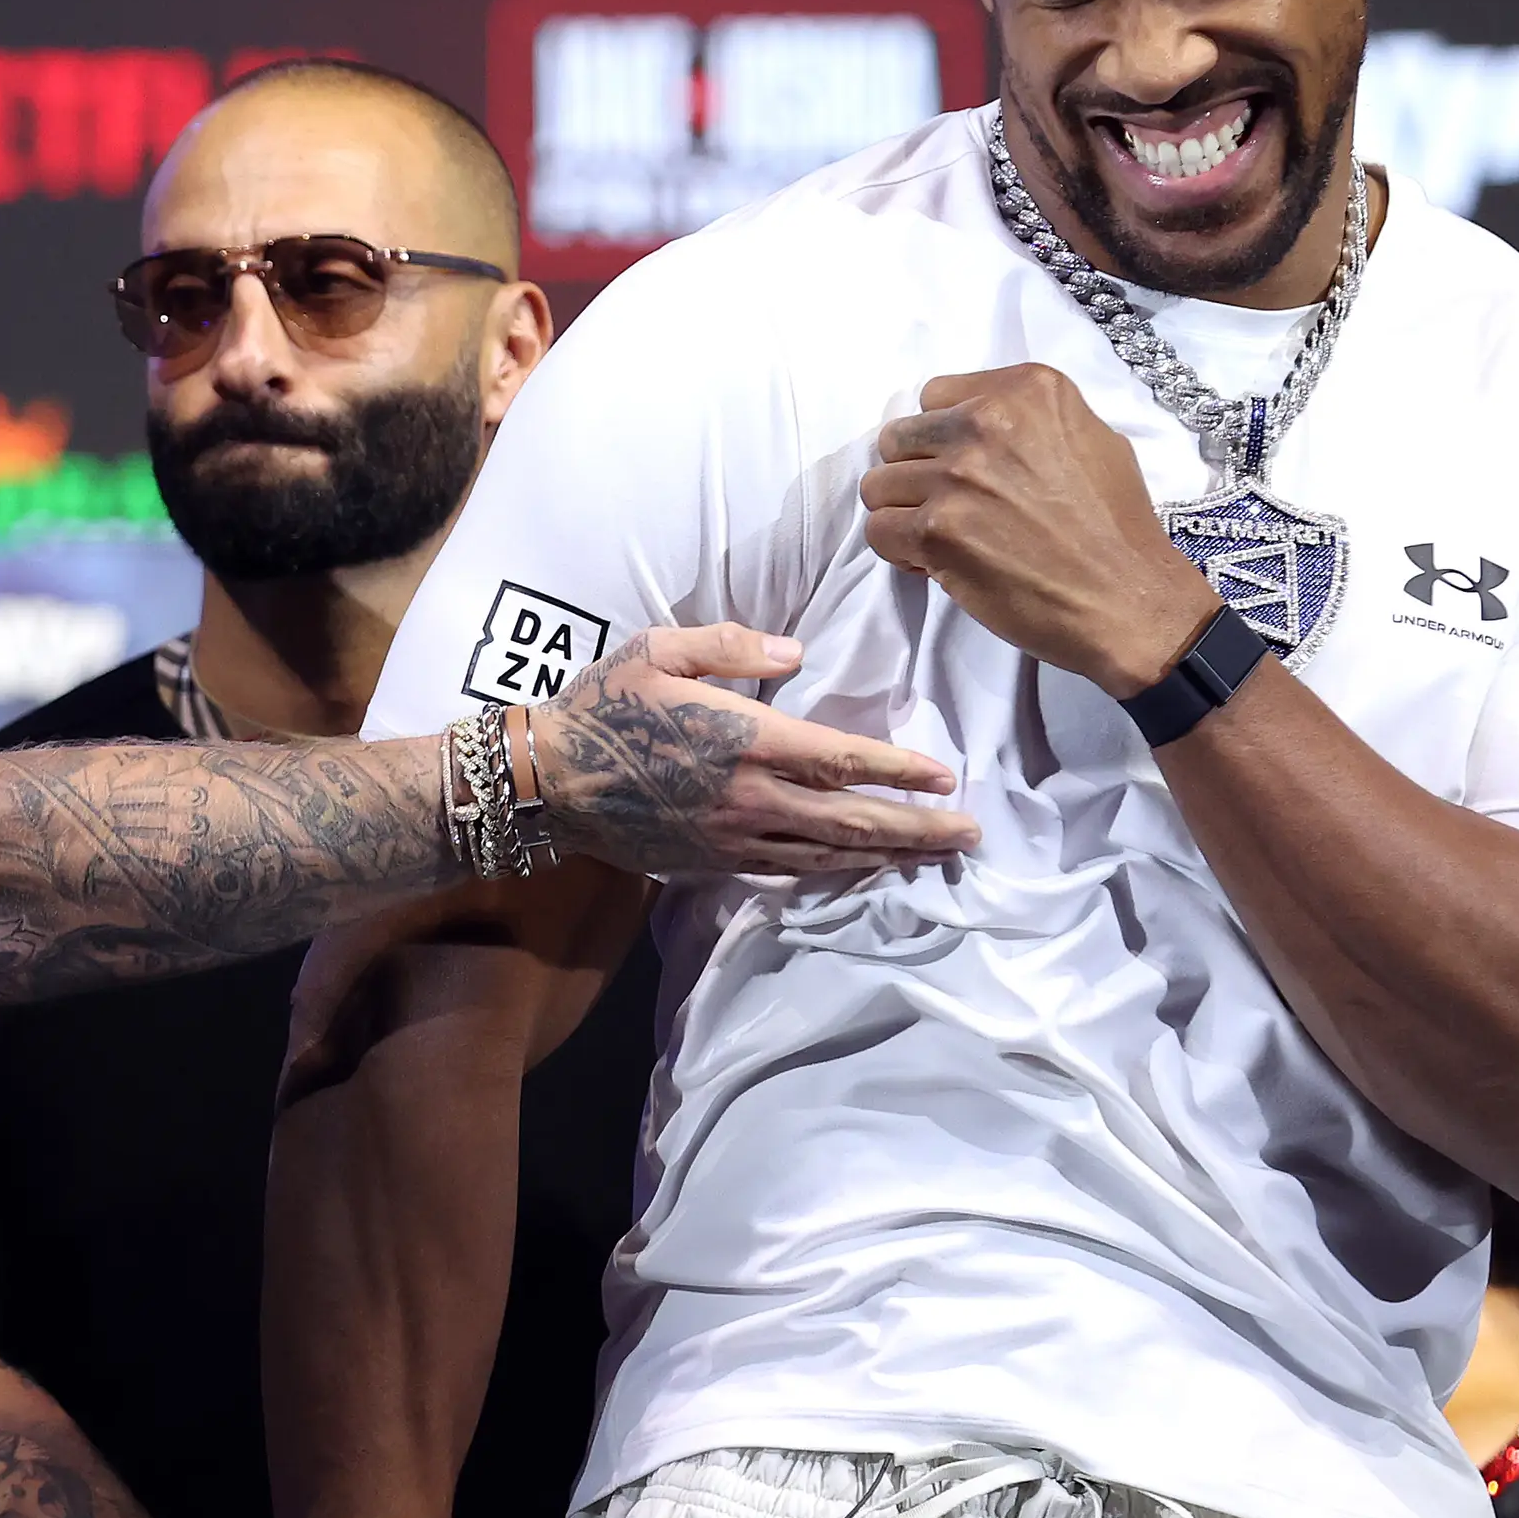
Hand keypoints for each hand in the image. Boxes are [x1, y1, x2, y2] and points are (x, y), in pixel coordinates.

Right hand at [532, 623, 976, 877]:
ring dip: (890, 856)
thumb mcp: (660, 649)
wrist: (548, 781)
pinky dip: (838, 871)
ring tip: (936, 855)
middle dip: (918, 828)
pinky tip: (865, 866)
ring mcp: (735, 838)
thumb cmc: (604, 705)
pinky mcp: (716, 863)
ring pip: (830, 856)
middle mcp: (750, 798)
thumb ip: (733, 645)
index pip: (843, 760)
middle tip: (970, 832)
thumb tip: (797, 650)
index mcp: (745, 740)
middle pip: (853, 821)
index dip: (900, 770)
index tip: (947, 774)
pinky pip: (792, 872)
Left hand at [860, 365, 1223, 693]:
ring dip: (903, 513)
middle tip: (948, 506)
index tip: (963, 467)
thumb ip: (1030, 421)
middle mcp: (984, 421)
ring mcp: (956, 476)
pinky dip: (898, 550)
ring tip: (941, 537)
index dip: (942, 438)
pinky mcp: (937, 530)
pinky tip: (934, 563)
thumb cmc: (1118, 526)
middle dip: (915, 473)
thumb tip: (979, 426)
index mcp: (1025, 389)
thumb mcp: (1093, 439)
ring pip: (879, 485)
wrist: (1125, 600)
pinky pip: (878, 530)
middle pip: (899, 438)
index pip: (935, 396)